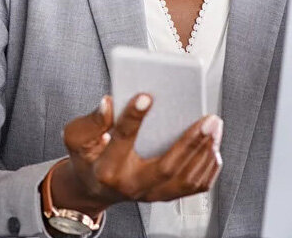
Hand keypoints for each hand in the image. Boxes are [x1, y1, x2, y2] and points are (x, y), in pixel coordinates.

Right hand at [49, 94, 222, 214]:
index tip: (146, 96)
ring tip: (214, 126)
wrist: (95, 187)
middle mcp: (132, 185)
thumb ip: (91, 121)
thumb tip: (108, 103)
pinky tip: (213, 146)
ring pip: (185, 178)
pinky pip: (194, 187)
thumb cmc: (89, 157)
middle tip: (208, 119)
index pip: (122, 140)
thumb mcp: (77, 137)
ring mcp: (151, 194)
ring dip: (205, 151)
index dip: (133, 118)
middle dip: (191, 142)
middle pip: (166, 167)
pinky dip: (208, 167)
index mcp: (107, 168)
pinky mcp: (165, 195)